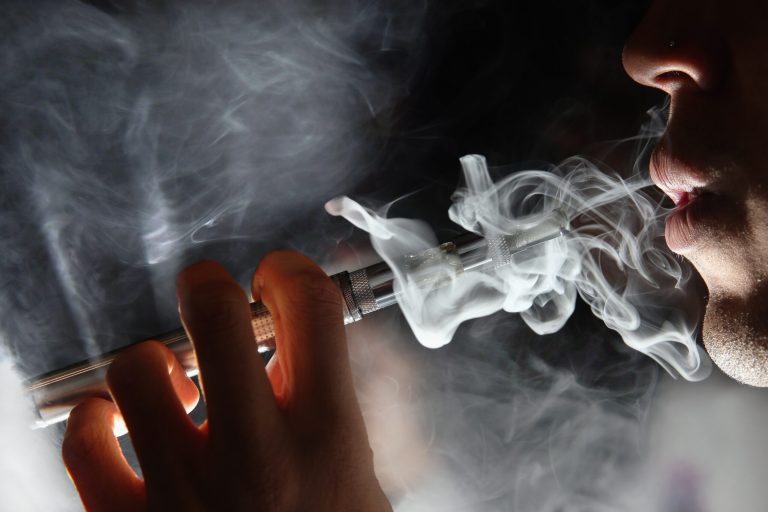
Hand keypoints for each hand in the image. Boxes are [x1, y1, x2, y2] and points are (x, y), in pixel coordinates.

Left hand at [62, 251, 391, 511]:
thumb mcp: (361, 482)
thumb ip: (333, 408)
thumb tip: (292, 348)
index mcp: (328, 435)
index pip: (308, 305)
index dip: (288, 271)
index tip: (276, 280)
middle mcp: (255, 452)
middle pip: (213, 310)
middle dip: (209, 285)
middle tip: (212, 297)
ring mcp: (184, 489)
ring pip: (136, 367)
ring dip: (151, 361)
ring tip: (172, 382)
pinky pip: (82, 443)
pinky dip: (94, 420)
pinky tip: (118, 424)